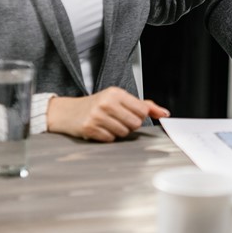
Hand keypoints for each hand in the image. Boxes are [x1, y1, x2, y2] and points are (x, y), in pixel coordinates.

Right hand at [46, 86, 168, 141]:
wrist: (67, 112)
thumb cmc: (96, 105)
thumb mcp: (119, 99)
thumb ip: (143, 105)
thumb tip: (165, 113)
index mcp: (116, 93)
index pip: (142, 110)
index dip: (139, 116)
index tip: (130, 114)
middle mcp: (107, 102)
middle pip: (135, 123)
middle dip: (129, 125)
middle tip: (117, 120)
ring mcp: (97, 116)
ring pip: (124, 132)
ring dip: (118, 132)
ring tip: (108, 124)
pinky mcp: (89, 128)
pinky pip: (110, 139)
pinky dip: (107, 137)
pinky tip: (100, 130)